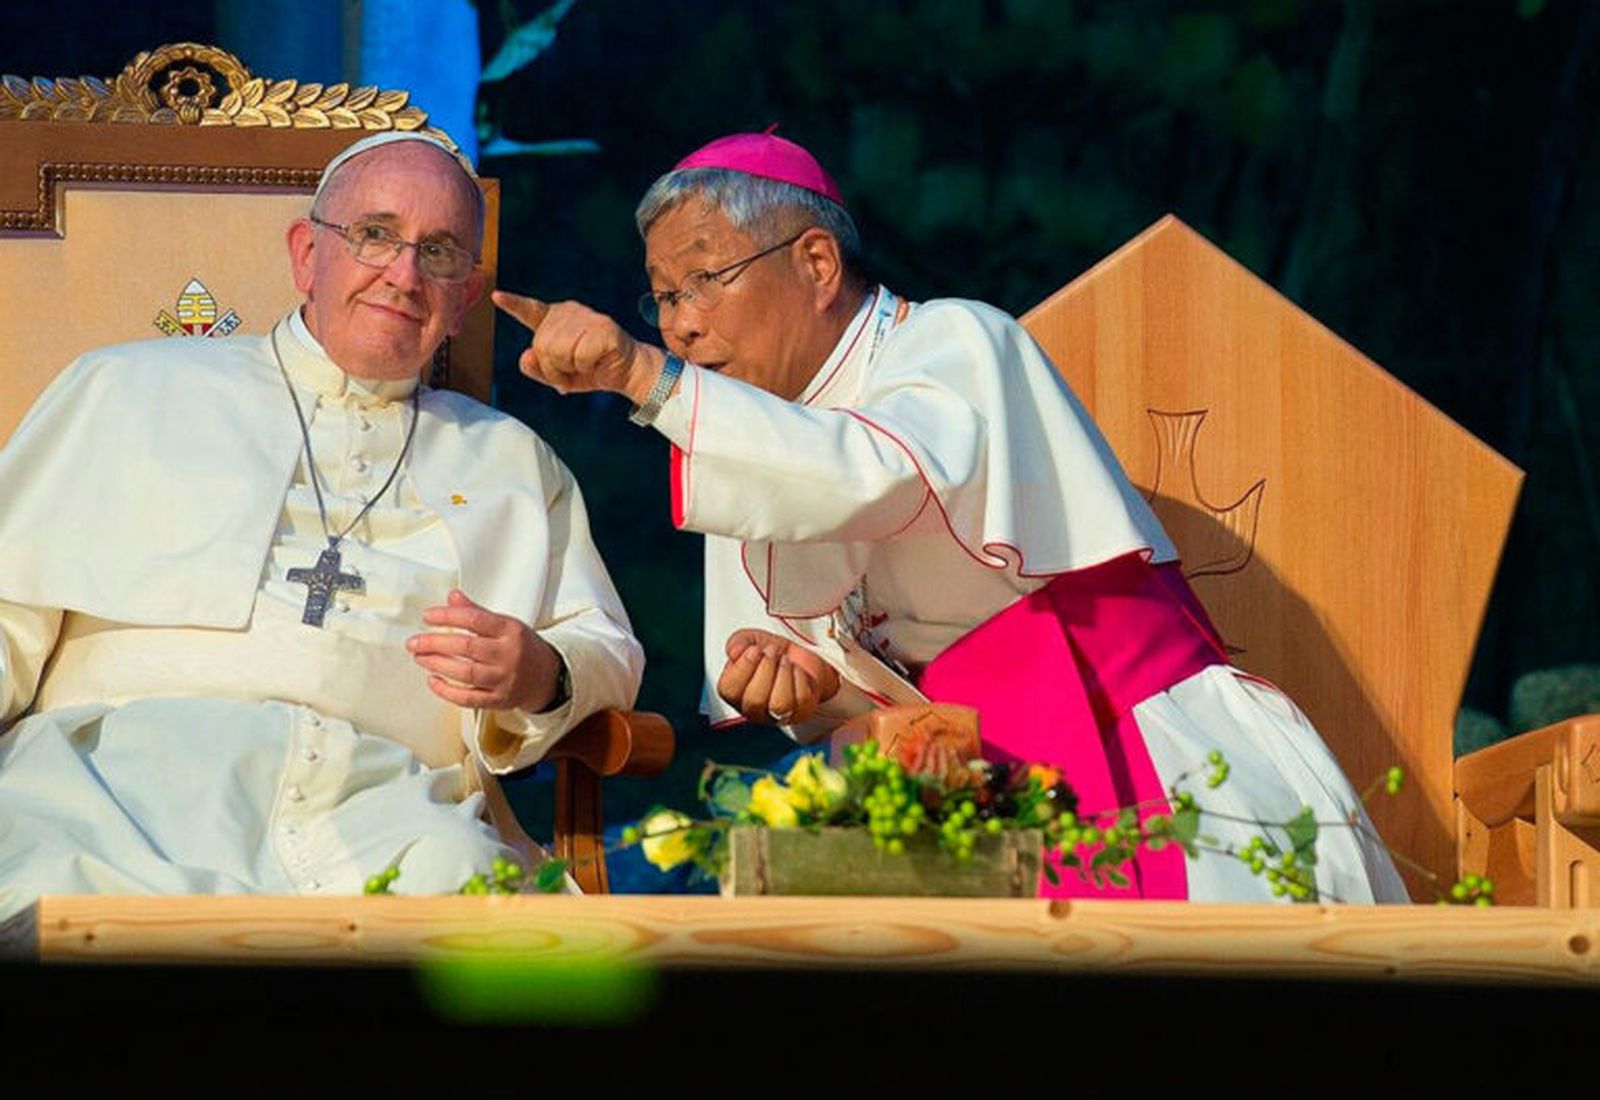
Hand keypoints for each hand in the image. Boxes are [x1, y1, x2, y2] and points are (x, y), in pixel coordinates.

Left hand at [407, 589, 562, 711]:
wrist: (547, 677)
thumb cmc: (522, 647)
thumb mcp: (505, 624)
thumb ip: (477, 612)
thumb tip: (452, 597)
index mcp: (510, 631)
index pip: (474, 620)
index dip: (447, 616)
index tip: (428, 617)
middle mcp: (508, 655)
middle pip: (466, 647)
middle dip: (435, 643)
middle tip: (414, 642)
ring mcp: (504, 679)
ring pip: (466, 673)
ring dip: (438, 664)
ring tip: (420, 657)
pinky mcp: (499, 700)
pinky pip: (469, 699)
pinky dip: (447, 691)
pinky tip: (432, 681)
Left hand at [493, 290, 664, 404]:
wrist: (628, 373)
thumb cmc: (593, 370)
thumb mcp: (559, 375)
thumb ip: (537, 369)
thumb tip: (526, 357)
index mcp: (556, 319)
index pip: (530, 311)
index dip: (513, 304)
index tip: (496, 296)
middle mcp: (569, 312)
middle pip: (540, 345)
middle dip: (553, 368)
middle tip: (572, 371)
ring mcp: (586, 318)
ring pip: (556, 351)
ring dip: (569, 369)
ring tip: (585, 366)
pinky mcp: (602, 329)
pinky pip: (578, 356)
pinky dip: (586, 367)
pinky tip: (597, 362)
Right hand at [716, 628, 840, 726]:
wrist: (800, 658)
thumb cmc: (773, 654)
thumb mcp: (752, 640)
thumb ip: (738, 642)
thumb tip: (734, 651)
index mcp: (735, 692)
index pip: (729, 690)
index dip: (743, 667)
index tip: (754, 649)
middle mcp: (753, 708)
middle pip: (754, 700)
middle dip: (766, 668)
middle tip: (772, 651)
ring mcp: (777, 714)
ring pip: (779, 704)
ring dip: (783, 674)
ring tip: (784, 660)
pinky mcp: (800, 712)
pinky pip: (801, 698)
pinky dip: (800, 677)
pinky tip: (796, 670)